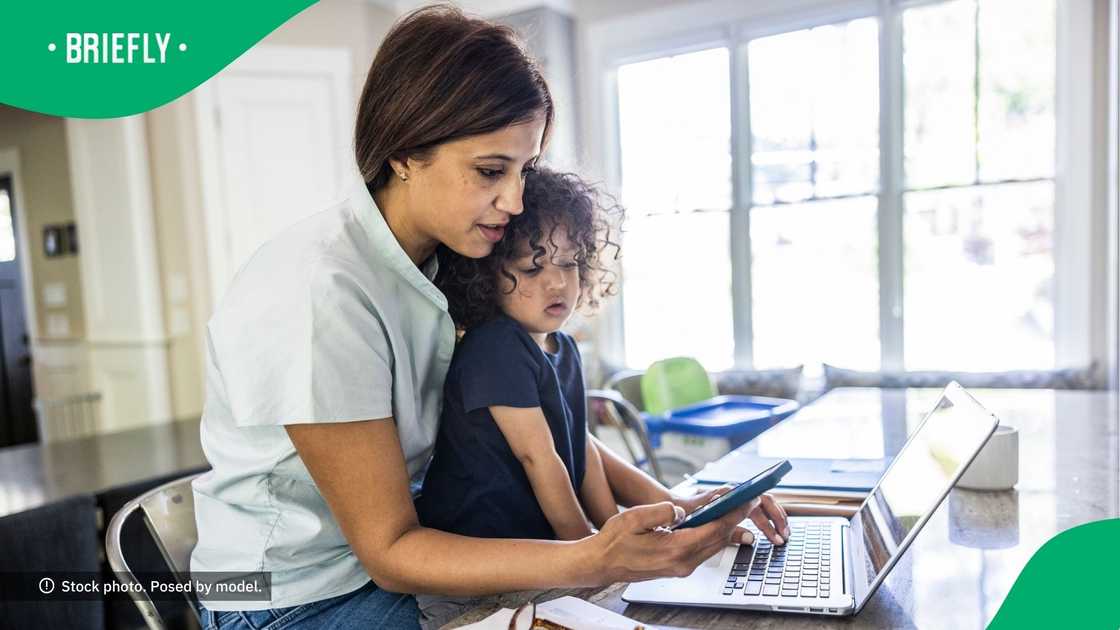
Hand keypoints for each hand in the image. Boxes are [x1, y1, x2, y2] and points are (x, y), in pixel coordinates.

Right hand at [583, 499, 758, 584]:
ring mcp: (681, 567)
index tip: (747, 498)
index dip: (734, 513)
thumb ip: (662, 511)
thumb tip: (682, 511)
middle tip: (749, 498)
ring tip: (738, 507)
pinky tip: (717, 522)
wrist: (601, 563)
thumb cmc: (614, 541)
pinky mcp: (678, 566)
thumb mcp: (634, 518)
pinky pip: (704, 549)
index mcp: (674, 549)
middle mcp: (682, 562)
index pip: (714, 529)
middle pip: (719, 538)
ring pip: (713, 545)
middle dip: (736, 518)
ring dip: (727, 526)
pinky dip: (714, 535)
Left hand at [672, 487, 789, 544]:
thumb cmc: (688, 513)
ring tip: (780, 538)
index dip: (772, 515)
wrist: (674, 507)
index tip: (779, 528)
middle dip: (776, 520)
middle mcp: (736, 493)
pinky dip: (764, 522)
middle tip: (783, 538)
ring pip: (761, 507)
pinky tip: (769, 533)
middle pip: (764, 503)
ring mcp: (736, 498)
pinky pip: (754, 511)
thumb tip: (750, 539)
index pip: (759, 500)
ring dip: (773, 521)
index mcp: (731, 493)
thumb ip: (729, 531)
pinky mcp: (734, 505)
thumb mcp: (708, 524)